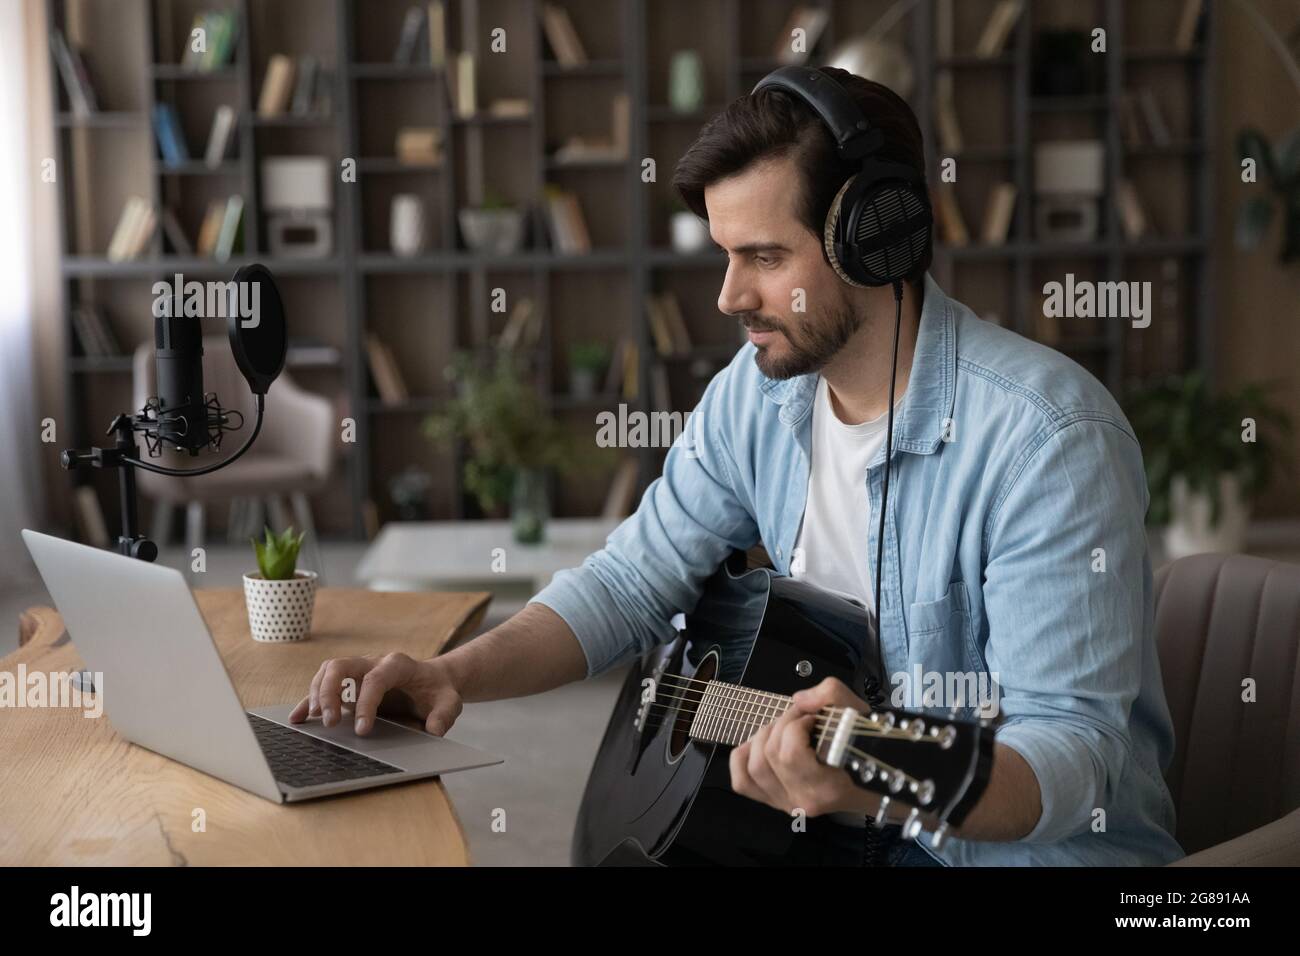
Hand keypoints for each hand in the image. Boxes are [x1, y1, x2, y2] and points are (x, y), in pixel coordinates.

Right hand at [288, 652, 461, 736]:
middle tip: (330, 722)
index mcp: (398, 664)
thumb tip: (433, 731)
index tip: (362, 730)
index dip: (366, 703)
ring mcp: (358, 671)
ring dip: (316, 695)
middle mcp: (373, 662)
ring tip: (312, 721)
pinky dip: (308, 700)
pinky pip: (323, 685)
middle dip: (330, 692)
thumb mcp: (450, 703)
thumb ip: (444, 715)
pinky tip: (298, 718)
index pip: (375, 678)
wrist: (434, 682)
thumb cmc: (439, 692)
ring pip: (328, 672)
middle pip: (341, 665)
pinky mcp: (349, 684)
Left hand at [729, 677, 873, 817]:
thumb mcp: (856, 711)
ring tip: (784, 730)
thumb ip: (830, 695)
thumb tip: (799, 700)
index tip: (813, 718)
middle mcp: (804, 801)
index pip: (791, 753)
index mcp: (828, 787)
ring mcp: (786, 804)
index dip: (796, 723)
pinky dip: (744, 758)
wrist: (874, 777)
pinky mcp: (773, 801)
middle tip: (800, 719)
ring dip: (764, 738)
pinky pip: (741, 781)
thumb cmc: (864, 746)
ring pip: (753, 765)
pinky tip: (761, 746)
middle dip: (781, 724)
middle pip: (769, 754)